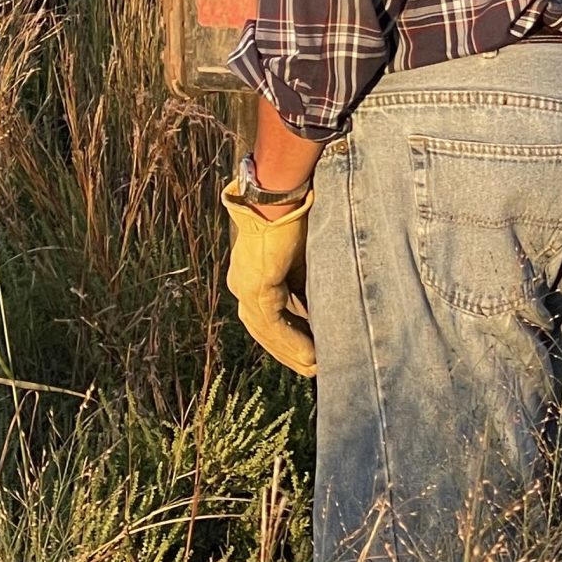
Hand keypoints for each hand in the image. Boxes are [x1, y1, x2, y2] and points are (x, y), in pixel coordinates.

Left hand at [221, 178, 315, 375]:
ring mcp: (245, 284)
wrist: (284, 192)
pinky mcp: (256, 282)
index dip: (287, 339)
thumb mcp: (303, 262)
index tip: (308, 356)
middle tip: (313, 369)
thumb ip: (305, 288)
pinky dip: (292, 339)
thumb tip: (319, 315)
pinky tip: (311, 355)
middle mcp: (242, 283)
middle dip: (288, 351)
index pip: (266, 318)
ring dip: (292, 351)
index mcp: (251, 276)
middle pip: (263, 329)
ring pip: (267, 330)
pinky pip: (273, 321)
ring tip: (316, 367)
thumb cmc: (297, 218)